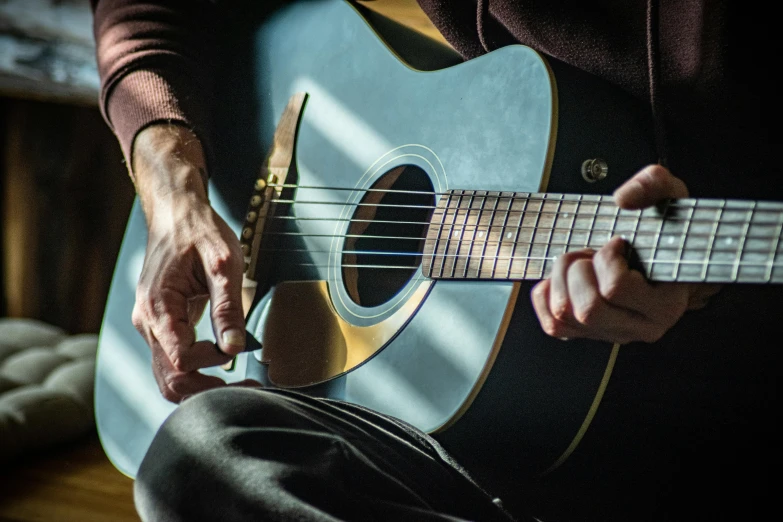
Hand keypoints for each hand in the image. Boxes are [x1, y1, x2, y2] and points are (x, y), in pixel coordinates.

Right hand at [130, 124, 258, 402]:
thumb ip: (228, 307)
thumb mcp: (224, 264)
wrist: (177, 213)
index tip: (236, 347)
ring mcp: (150, 326)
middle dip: (208, 389)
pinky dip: (196, 373)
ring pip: (168, 377)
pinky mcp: (160, 326)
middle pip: (170, 379)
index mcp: (159, 307)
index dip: (212, 362)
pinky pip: (172, 362)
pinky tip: (223, 366)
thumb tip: (234, 348)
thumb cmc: (201, 232)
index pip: (180, 360)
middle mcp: (148, 322)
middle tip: (247, 387)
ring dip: (202, 386)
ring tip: (238, 383)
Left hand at [530, 164, 721, 343]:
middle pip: (587, 308)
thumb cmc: (665, 234)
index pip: (616, 288)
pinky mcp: (585, 334)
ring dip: (560, 279)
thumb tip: (622, 199)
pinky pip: (552, 324)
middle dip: (577, 270)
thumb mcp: (669, 200)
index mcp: (664, 304)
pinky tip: (562, 279)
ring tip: (578, 263)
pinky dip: (546, 297)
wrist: (663, 259)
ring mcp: (610, 333)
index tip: (615, 242)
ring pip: (565, 316)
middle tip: (589, 252)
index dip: (607, 258)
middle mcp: (638, 327)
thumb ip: (653, 185)